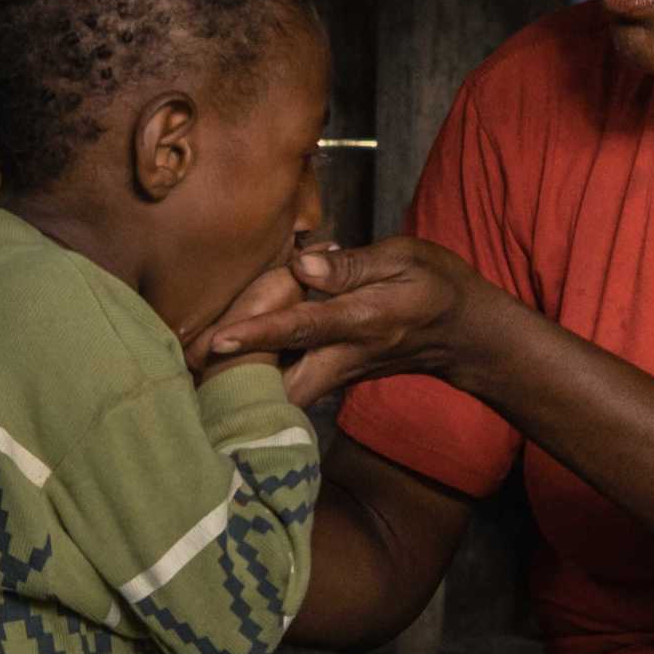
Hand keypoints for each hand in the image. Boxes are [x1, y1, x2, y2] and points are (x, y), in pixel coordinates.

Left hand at [191, 236, 502, 406]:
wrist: (465, 335)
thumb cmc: (436, 284)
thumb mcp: (405, 257)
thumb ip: (351, 264)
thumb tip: (299, 263)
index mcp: (363, 320)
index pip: (304, 326)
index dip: (260, 331)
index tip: (218, 339)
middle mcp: (347, 355)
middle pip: (285, 385)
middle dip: (239, 383)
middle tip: (187, 373)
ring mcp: (340, 374)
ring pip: (286, 396)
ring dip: (244, 390)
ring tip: (192, 375)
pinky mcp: (335, 379)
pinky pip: (291, 388)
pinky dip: (258, 384)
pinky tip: (224, 369)